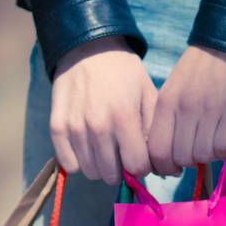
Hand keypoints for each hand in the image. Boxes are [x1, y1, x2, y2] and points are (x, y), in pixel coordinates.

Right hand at [50, 37, 156, 184]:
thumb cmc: (123, 73)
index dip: (142, 165)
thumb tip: (168, 169)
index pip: (137, 167)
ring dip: (100, 165)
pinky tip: (86, 146)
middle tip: (121, 151)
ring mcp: (74, 128)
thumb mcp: (148, 95)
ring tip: (104, 147)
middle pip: (112, 175)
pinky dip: (79, 161)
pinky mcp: (57, 127)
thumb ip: (156, 132)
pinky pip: (70, 165)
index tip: (140, 155)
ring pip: (91, 172)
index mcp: (124, 117)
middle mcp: (97, 126)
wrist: (88, 49)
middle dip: (121, 168)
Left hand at [148, 47, 225, 176]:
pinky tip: (224, 139)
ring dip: (207, 155)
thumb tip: (165, 157)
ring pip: (203, 155)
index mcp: (167, 102)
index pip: (158, 151)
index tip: (172, 167)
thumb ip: (167, 120)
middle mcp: (186, 108)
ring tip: (210, 142)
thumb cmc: (199, 70)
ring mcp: (211, 111)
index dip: (164, 167)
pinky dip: (223, 150)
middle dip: (187, 162)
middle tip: (194, 152)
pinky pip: (224, 148)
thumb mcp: (173, 89)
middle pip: (181, 158)